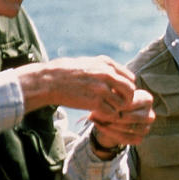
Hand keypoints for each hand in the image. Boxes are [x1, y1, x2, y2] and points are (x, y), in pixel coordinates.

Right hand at [16, 56, 138, 115]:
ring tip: (108, 111)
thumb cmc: (65, 72)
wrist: (48, 81)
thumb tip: (116, 75)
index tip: (120, 94)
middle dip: (127, 99)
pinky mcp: (95, 102)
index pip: (130, 77)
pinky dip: (108, 116)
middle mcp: (107, 74)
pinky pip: (112, 113)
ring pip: (123, 103)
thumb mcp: (87, 62)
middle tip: (118, 105)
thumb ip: (103, 68)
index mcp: (106, 63)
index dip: (127, 88)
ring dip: (117, 109)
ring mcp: (102, 88)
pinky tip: (100, 115)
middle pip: (131, 90)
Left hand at [89, 89, 154, 148]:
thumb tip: (108, 93)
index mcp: (147, 99)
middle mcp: (150, 114)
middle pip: (129, 117)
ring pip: (127, 128)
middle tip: (96, 113)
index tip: (101, 104)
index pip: (131, 104)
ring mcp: (146, 128)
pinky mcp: (139, 139)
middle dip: (112, 116)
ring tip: (97, 119)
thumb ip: (113, 93)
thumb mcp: (113, 94)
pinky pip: (125, 138)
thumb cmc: (114, 102)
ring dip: (110, 125)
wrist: (112, 120)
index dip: (115, 105)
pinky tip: (100, 126)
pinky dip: (111, 133)